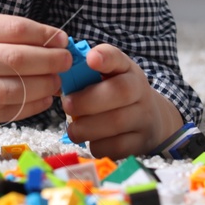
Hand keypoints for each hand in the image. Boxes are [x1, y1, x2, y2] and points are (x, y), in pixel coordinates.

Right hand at [0, 14, 69, 136]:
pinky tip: (43, 98)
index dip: (44, 34)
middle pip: (18, 59)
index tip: (61, 38)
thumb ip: (1, 32)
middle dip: (51, 60)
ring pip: (17, 88)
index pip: (14, 29)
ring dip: (46, 85)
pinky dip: (34, 105)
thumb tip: (51, 40)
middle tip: (66, 60)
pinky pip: (10, 111)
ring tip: (56, 81)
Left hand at [60, 42, 184, 158]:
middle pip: (120, 92)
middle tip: (67, 105)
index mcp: (127, 70)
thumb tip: (54, 73)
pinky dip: (98, 146)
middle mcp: (140, 91)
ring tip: (74, 129)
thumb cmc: (116, 94)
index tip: (90, 59)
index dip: (105, 57)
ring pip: (117, 122)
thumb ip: (84, 73)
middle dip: (88, 100)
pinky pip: (117, 147)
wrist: (150, 120)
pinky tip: (91, 140)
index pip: (118, 57)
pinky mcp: (141, 142)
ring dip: (87, 127)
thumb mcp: (107, 78)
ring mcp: (144, 117)